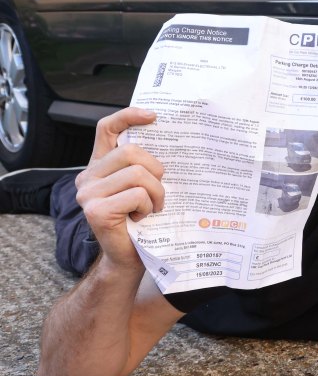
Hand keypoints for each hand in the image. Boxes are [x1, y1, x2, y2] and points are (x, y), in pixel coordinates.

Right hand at [74, 107, 164, 268]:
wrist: (129, 259)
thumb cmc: (141, 223)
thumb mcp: (143, 188)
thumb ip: (144, 167)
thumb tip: (172, 140)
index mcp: (99, 166)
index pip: (106, 128)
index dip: (128, 116)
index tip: (153, 116)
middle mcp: (88, 177)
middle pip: (131, 152)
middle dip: (156, 171)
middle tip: (159, 193)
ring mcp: (88, 194)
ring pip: (138, 173)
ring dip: (156, 193)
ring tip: (152, 208)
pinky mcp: (96, 211)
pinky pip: (136, 195)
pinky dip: (148, 206)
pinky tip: (142, 218)